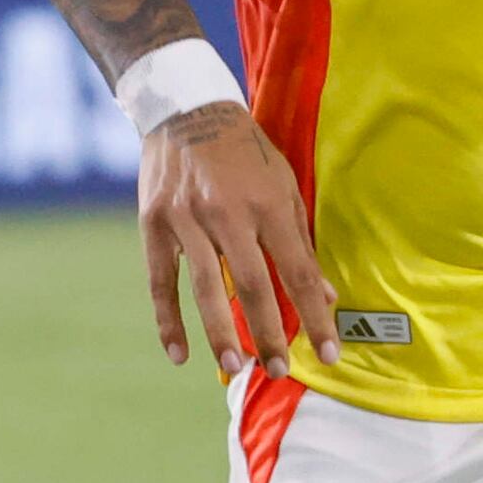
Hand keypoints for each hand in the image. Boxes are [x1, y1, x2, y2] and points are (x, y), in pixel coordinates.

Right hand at [138, 103, 336, 368]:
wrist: (186, 111)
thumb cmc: (246, 153)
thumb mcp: (285, 186)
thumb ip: (302, 242)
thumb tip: (324, 296)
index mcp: (268, 205)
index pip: (298, 273)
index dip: (315, 317)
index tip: (330, 353)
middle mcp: (228, 214)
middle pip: (254, 286)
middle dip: (269, 333)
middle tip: (280, 372)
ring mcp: (186, 220)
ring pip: (207, 288)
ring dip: (221, 333)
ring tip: (236, 368)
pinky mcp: (153, 224)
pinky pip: (161, 280)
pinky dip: (168, 319)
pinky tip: (180, 353)